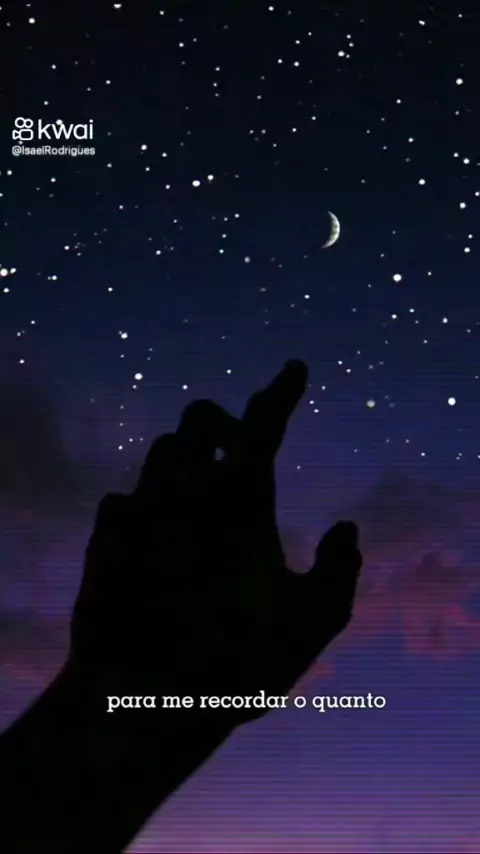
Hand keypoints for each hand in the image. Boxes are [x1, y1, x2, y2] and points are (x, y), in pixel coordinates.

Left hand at [70, 360, 361, 730]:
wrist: (139, 701)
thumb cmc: (236, 664)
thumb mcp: (312, 624)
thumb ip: (341, 570)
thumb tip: (347, 528)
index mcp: (241, 501)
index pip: (266, 425)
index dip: (283, 392)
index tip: (294, 369)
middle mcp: (185, 490)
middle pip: (199, 419)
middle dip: (224, 423)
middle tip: (240, 454)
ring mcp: (139, 508)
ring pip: (160, 450)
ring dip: (186, 461)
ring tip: (202, 496)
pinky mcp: (104, 536)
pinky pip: (123, 498)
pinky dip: (146, 505)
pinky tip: (156, 537)